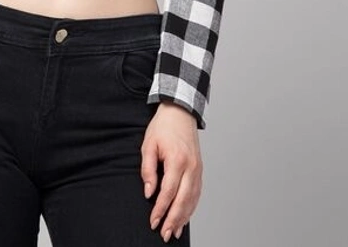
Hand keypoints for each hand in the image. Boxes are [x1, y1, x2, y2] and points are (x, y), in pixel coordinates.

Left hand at [140, 102, 202, 241]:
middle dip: (173, 220)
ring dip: (183, 217)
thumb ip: (148, 169)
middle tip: (164, 234)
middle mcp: (191, 167)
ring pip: (192, 200)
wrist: (180, 113)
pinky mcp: (200, 170)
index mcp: (177, 160)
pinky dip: (191, 207)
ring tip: (173, 231)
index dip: (160, 209)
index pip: (168, 192)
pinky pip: (197, 193)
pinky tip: (184, 217)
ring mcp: (198, 169)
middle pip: (183, 200)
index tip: (152, 221)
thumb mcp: (148, 144)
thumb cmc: (162, 127)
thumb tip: (148, 192)